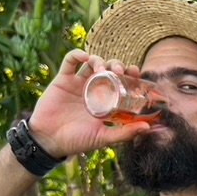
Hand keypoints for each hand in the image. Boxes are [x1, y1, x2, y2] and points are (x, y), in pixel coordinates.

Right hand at [26, 49, 151, 158]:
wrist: (48, 140)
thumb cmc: (77, 141)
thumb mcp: (103, 138)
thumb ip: (124, 133)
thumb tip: (147, 127)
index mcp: (105, 100)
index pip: (121, 81)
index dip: (129, 74)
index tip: (135, 72)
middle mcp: (93, 89)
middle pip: (108, 68)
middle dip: (116, 64)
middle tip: (118, 70)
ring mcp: (78, 83)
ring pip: (92, 62)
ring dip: (99, 60)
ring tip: (102, 69)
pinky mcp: (63, 79)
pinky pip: (70, 61)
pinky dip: (78, 54)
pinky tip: (85, 57)